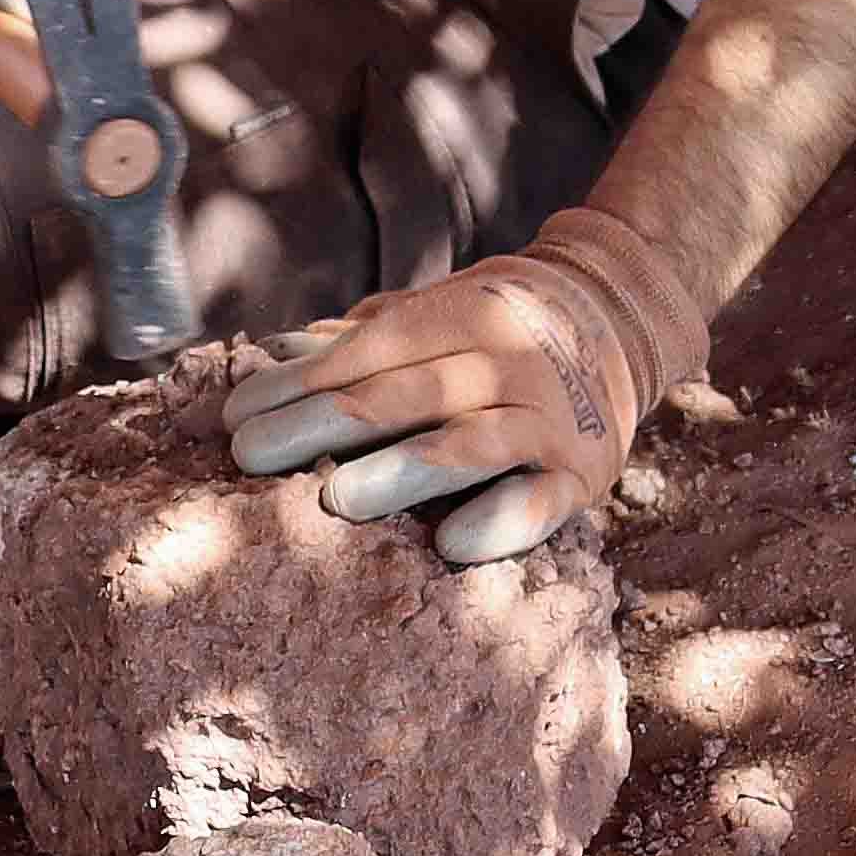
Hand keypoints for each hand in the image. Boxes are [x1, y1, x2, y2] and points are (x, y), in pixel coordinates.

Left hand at [223, 206, 701, 566]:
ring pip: (467, 445)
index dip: (300, 383)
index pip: (369, 350)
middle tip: (251, 456)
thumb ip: (360, 337)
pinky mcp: (584, 473)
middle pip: (403, 395)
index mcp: (462, 312)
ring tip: (336, 497)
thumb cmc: (497, 327)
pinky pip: (540, 500)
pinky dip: (502, 519)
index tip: (234, 416)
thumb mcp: (438, 312)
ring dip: (400, 470)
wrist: (621, 318)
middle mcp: (506, 359)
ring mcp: (547, 417)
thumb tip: (269, 350)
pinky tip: (454, 543)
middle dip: (323, 426)